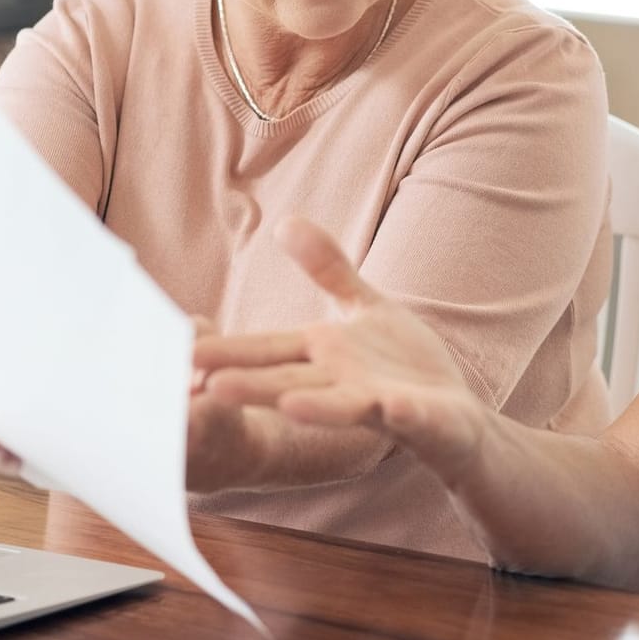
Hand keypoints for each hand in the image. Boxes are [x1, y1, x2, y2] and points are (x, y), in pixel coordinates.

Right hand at [192, 216, 490, 480]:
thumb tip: (285, 222)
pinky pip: (409, 415)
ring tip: (286, 406)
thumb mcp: (363, 306)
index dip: (227, 352)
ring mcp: (381, 403)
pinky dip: (400, 413)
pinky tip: (393, 408)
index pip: (266, 351)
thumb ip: (326, 267)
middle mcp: (342, 384)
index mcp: (323, 356)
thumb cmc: (402, 364)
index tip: (180, 352)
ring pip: (340, 406)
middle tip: (202, 389)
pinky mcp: (420, 417)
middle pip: (288, 383)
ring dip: (314, 408)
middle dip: (250, 386)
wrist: (458, 416)